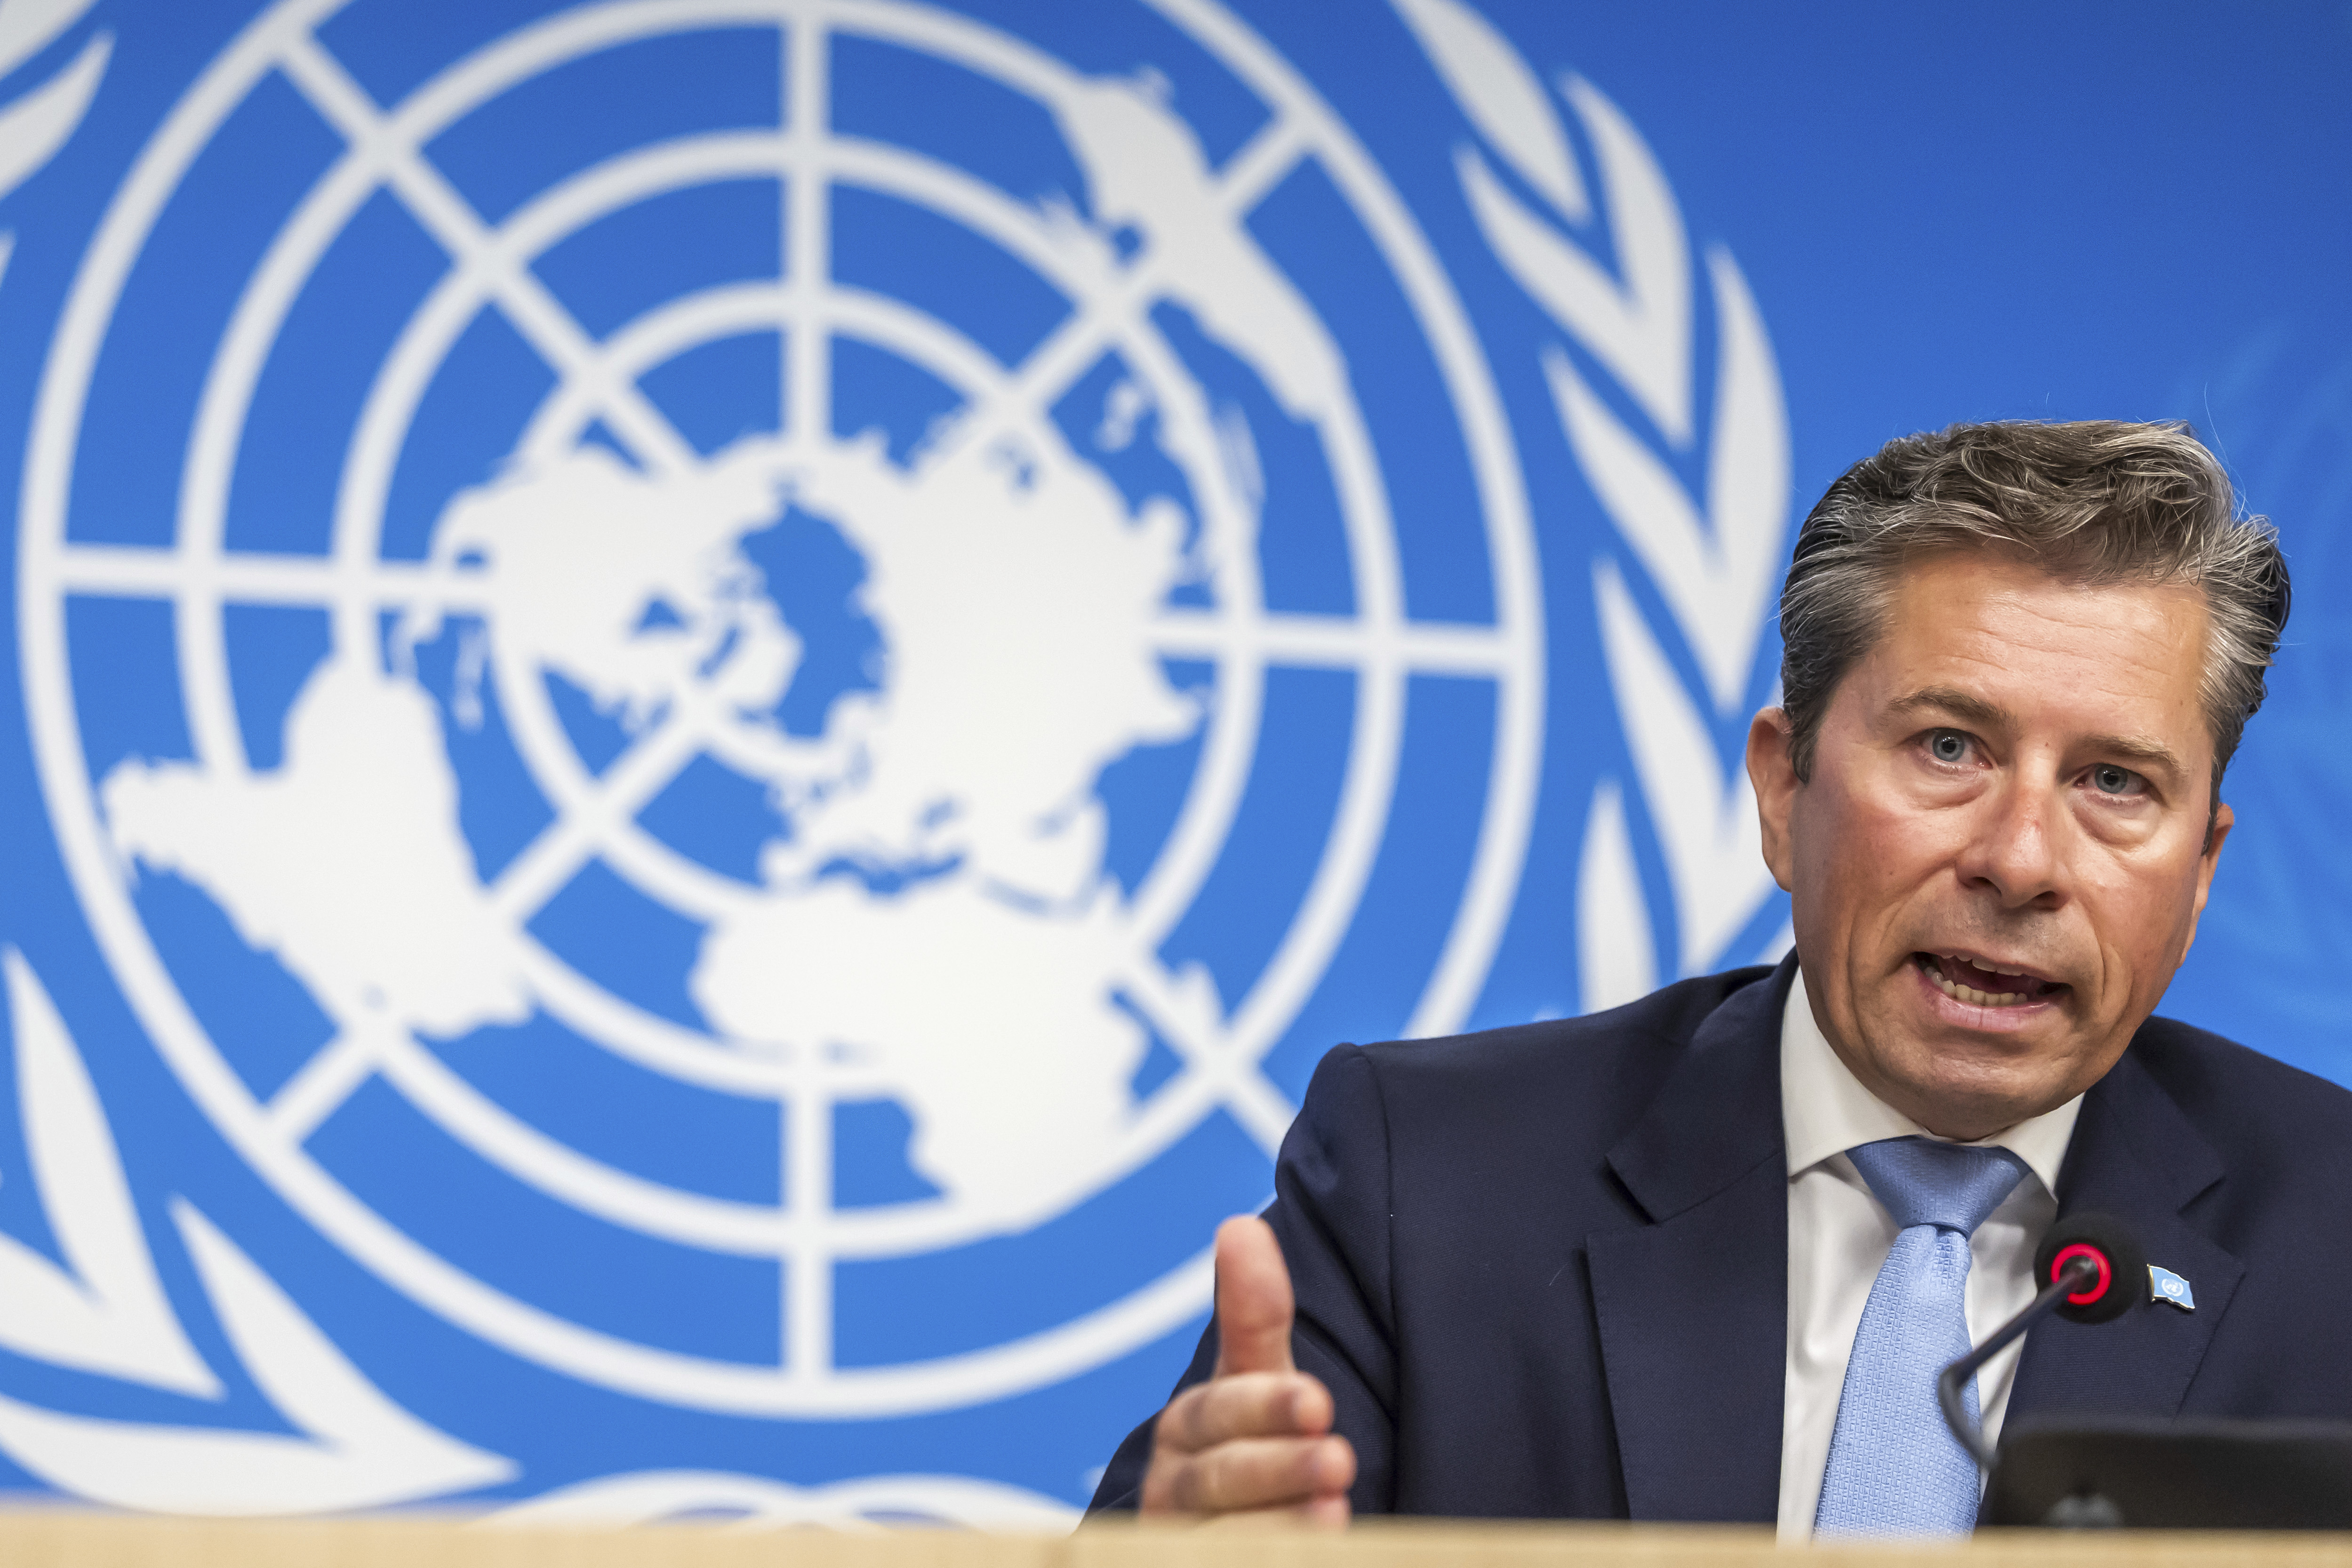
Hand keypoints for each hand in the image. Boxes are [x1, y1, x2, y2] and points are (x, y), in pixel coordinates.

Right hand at [1138, 1215, 1355, 1524]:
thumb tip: (1238, 1225)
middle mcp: (1174, 1490)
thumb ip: (1253, 1316)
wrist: (1239, 1540)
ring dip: (1281, 1526)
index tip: (1318, 1403)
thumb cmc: (1255, 1448)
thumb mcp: (1259, 1383)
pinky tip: (1320, 1553)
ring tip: (1334, 1512)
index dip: (1264, 1406)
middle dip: (1278, 1469)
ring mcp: (1182, 1544)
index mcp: (1187, 1430)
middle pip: (1217, 1480)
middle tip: (1336, 1461)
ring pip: (1222, 1538)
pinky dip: (1270, 1562)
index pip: (1216, 1414)